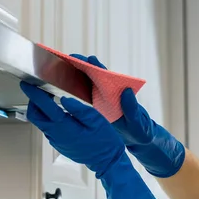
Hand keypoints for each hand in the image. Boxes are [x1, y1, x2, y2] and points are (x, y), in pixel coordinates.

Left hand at [19, 81, 123, 176]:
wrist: (106, 161)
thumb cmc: (104, 141)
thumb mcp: (96, 121)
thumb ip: (79, 109)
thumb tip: (64, 98)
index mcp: (64, 127)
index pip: (43, 107)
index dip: (33, 94)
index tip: (26, 84)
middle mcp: (55, 135)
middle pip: (34, 115)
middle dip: (34, 100)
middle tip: (42, 90)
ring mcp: (55, 140)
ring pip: (40, 122)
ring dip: (41, 109)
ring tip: (52, 97)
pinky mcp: (58, 143)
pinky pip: (48, 128)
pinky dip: (48, 117)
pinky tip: (59, 111)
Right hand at [70, 54, 185, 177]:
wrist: (136, 140)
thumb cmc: (140, 130)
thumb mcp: (137, 121)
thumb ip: (132, 108)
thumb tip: (126, 91)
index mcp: (118, 93)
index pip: (106, 76)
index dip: (97, 67)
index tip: (89, 59)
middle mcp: (107, 93)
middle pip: (92, 76)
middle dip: (80, 66)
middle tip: (66, 58)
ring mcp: (100, 99)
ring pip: (85, 84)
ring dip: (73, 76)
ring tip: (59, 68)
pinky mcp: (94, 107)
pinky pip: (81, 97)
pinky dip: (72, 91)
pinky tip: (60, 88)